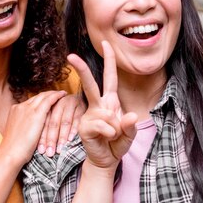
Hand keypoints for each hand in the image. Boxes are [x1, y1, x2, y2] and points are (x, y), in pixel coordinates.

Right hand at [0, 90, 66, 166]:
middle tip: (58, 93)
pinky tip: (63, 95)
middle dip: (48, 94)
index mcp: (14, 111)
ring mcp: (27, 109)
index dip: (40, 100)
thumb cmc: (14, 150)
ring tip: (62, 93)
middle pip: (37, 97)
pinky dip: (56, 96)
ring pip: (43, 96)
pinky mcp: (36, 114)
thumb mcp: (18, 134)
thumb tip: (30, 129)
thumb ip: (23, 127)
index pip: (30, 102)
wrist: (10, 153)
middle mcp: (20, 107)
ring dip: (53, 93)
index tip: (47, 100)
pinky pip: (49, 100)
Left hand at [38, 93, 84, 156]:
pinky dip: (74, 129)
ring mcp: (71, 104)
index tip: (41, 151)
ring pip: (65, 121)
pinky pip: (77, 119)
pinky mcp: (82, 106)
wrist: (84, 99)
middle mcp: (60, 103)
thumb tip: (41, 147)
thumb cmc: (67, 112)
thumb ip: (49, 126)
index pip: (44, 123)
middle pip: (53, 122)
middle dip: (51, 139)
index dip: (42, 138)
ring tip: (60, 149)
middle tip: (50, 153)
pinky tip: (71, 139)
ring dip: (62, 136)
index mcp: (50, 105)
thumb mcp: (57, 116)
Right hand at [66, 41, 137, 170]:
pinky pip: (103, 126)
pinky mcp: (85, 127)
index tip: (106, 42)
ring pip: (101, 110)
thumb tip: (130, 116)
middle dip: (82, 69)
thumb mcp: (130, 135)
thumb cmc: (118, 144)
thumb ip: (131, 126)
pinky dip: (111, 133)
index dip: (109, 60)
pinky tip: (108, 139)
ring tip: (114, 135)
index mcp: (110, 101)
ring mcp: (90, 115)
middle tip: (70, 56)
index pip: (110, 77)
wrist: (106, 160)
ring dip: (115, 127)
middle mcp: (99, 105)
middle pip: (91, 84)